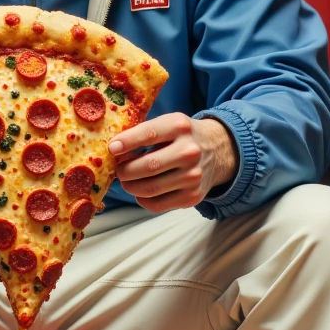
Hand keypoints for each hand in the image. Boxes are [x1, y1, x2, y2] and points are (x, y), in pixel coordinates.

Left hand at [109, 115, 238, 213]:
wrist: (218, 150)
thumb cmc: (182, 137)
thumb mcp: (169, 124)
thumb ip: (143, 133)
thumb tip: (114, 150)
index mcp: (180, 127)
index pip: (149, 134)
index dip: (127, 142)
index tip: (112, 149)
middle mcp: (189, 151)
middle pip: (147, 166)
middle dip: (124, 171)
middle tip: (119, 170)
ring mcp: (193, 176)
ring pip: (149, 188)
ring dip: (130, 186)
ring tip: (127, 180)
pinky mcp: (192, 197)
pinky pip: (156, 204)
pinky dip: (142, 199)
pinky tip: (142, 191)